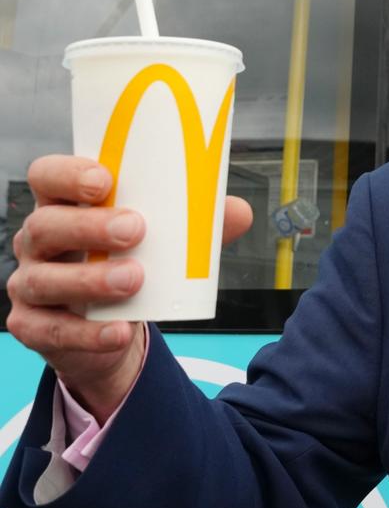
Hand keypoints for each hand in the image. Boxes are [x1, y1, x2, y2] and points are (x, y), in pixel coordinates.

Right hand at [6, 155, 252, 422]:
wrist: (112, 329)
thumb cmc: (132, 262)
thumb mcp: (164, 240)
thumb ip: (198, 223)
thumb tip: (239, 213)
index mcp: (64, 203)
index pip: (47, 176)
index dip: (68, 174)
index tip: (104, 180)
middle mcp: (38, 239)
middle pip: (45, 224)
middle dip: (88, 226)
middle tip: (136, 230)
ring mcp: (30, 283)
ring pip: (44, 278)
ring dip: (89, 279)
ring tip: (134, 280)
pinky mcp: (31, 325)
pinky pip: (52, 329)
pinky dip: (88, 332)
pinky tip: (121, 331)